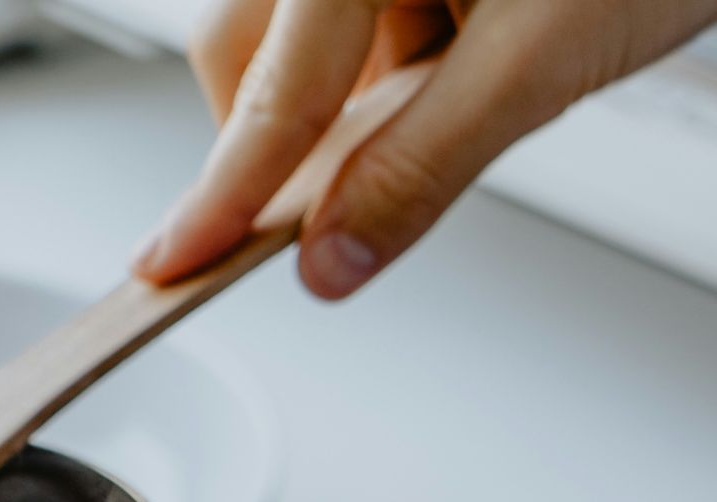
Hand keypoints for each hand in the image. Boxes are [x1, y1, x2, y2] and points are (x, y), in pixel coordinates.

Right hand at [135, 0, 716, 297]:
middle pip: (250, 48)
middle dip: (291, 131)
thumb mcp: (546, 59)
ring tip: (470, 76)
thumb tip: (331, 258)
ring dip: (359, 91)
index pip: (272, 91)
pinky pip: (355, 16)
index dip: (222, 193)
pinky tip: (473, 46)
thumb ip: (423, 165)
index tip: (171, 263)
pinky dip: (399, 57)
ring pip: (302, 37)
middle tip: (341, 191)